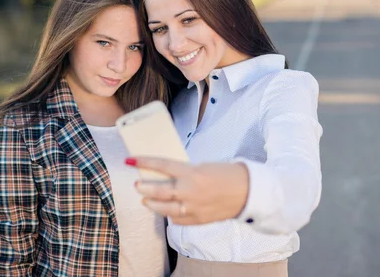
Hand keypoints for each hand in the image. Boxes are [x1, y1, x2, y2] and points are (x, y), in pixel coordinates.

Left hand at [126, 157, 248, 224]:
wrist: (248, 192)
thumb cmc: (227, 175)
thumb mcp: (203, 167)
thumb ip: (185, 172)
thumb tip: (167, 175)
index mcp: (192, 173)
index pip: (162, 166)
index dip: (144, 162)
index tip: (131, 160)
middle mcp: (190, 191)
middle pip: (158, 191)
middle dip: (144, 187)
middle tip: (137, 184)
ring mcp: (193, 208)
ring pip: (164, 209)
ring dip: (151, 204)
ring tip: (145, 200)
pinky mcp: (198, 220)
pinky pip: (177, 219)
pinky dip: (170, 214)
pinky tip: (166, 210)